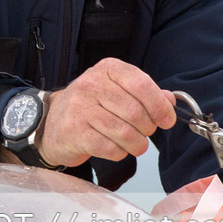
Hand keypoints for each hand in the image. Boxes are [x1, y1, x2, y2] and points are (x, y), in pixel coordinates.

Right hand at [34, 58, 175, 166]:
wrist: (52, 122)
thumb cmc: (90, 106)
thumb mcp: (118, 90)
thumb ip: (145, 93)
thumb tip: (169, 100)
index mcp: (108, 69)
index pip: (141, 84)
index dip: (159, 106)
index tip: (167, 120)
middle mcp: (91, 84)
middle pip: (135, 111)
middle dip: (148, 128)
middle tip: (146, 133)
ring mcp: (80, 108)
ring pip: (124, 132)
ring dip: (137, 144)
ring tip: (136, 144)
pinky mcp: (74, 132)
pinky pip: (110, 148)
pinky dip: (120, 152)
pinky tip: (117, 148)